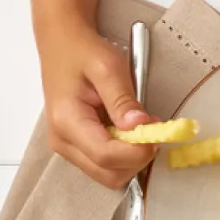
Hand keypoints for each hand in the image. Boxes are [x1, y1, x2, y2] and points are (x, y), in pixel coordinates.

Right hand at [34, 13, 153, 188]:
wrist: (62, 44)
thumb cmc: (83, 51)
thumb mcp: (108, 66)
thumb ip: (124, 99)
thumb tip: (140, 126)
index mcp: (67, 121)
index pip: (106, 156)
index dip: (137, 152)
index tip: (156, 132)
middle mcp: (63, 142)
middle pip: (109, 175)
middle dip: (137, 159)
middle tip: (151, 130)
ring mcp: (67, 149)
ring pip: (109, 176)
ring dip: (132, 159)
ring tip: (138, 128)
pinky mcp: (76, 149)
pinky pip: (105, 167)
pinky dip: (123, 156)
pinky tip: (127, 132)